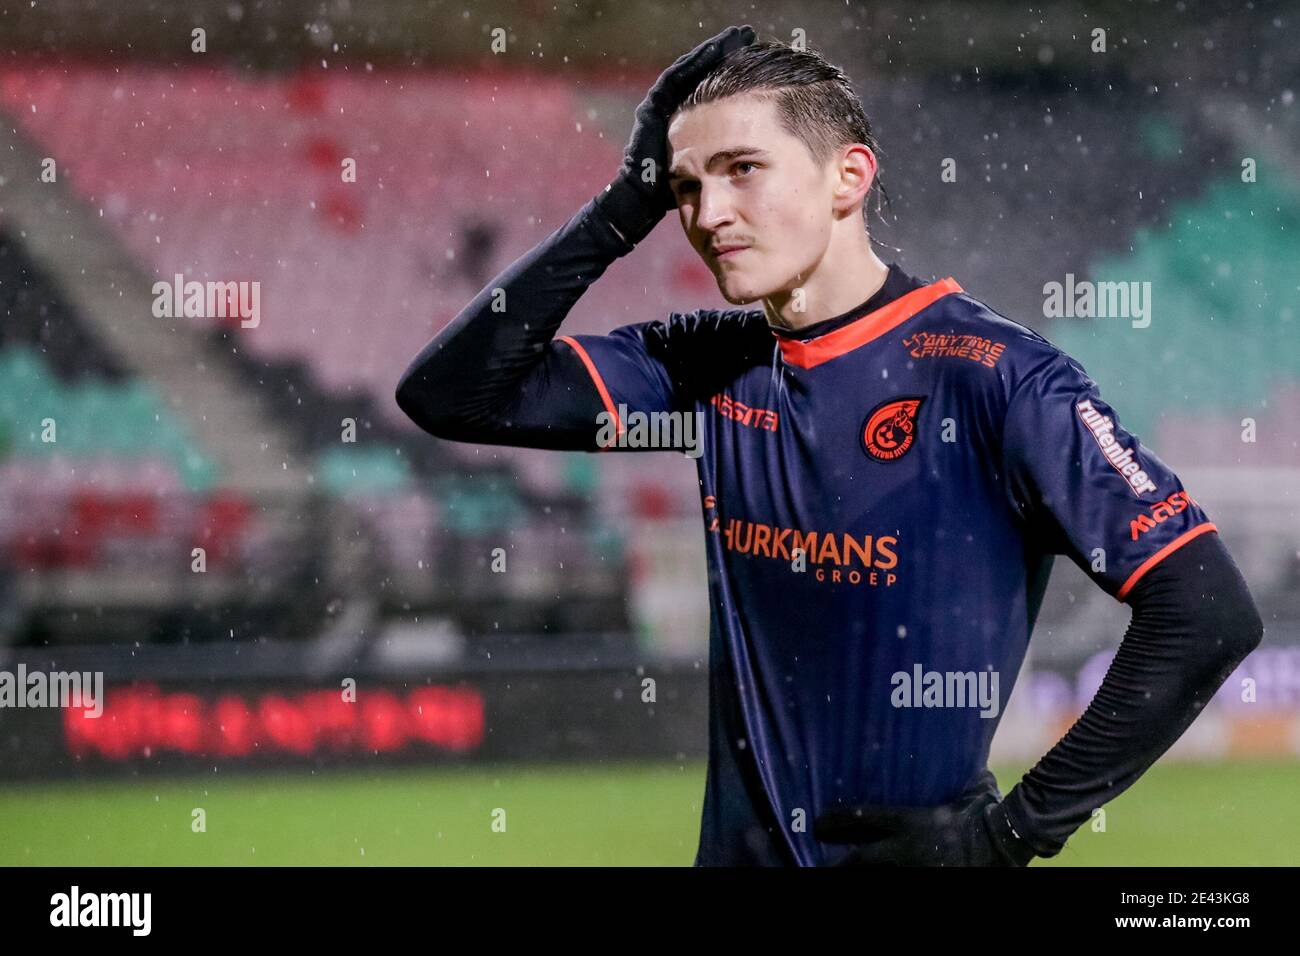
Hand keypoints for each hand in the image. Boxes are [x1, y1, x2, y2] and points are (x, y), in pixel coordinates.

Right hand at [594, 24, 755, 245]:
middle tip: (746, 34)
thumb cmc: (675, 193)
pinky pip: (675, 80)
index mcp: (692, 123)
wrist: (641, 203)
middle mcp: (677, 111)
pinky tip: (711, 50)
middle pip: (705, 74)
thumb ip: (723, 158)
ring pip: (691, 72)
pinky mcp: (651, 110)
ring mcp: (662, 108)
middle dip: (725, 53)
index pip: (716, 87)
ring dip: (711, 52)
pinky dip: (692, 65)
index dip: (736, 71)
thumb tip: (756, 156)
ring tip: (733, 36)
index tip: (760, 58)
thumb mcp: (708, 170)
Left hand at [813, 789, 1036, 866]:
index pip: (863, 818)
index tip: (819, 822)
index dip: (837, 821)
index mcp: (911, 821)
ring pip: (875, 877)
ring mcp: (916, 870)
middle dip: (839, 863)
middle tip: (819, 863)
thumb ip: (960, 774)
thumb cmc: (989, 811)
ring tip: (838, 873)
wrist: (1007, 842)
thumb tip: (967, 754)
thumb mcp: (971, 787)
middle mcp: (906, 849)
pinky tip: (877, 879)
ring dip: (857, 874)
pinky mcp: (928, 881)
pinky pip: (899, 881)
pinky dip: (885, 878)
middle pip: (860, 860)